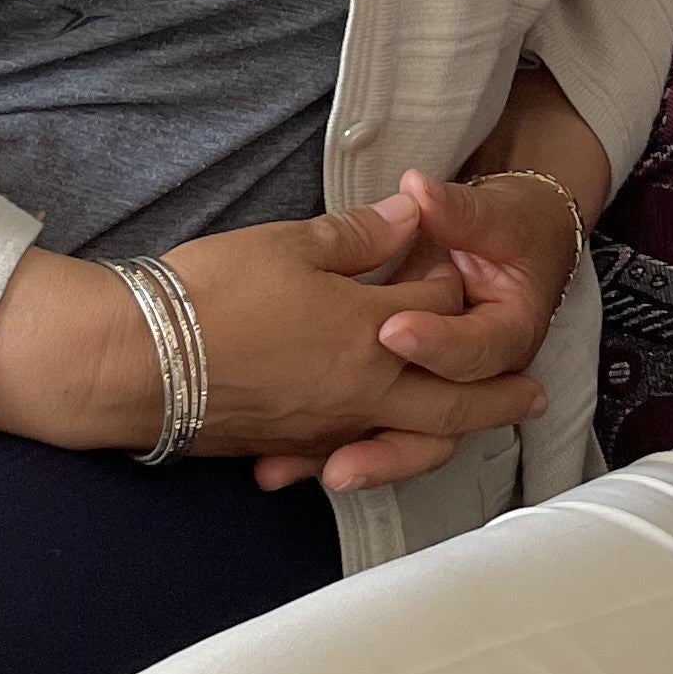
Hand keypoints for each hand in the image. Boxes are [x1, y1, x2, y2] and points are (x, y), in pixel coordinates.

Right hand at [168, 195, 547, 463]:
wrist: (138, 363)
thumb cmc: (213, 294)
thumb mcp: (292, 244)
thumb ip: (360, 235)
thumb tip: (410, 216)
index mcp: (370, 333)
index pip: (438, 309)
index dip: (452, 283)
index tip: (459, 263)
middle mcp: (361, 392)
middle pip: (451, 401)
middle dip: (498, 399)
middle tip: (534, 398)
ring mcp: (326, 428)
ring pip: (408, 441)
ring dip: (447, 436)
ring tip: (470, 432)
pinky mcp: (289, 448)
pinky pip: (351, 457)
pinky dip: (375, 453)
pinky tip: (373, 445)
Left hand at [253, 166, 580, 492]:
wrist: (527, 249)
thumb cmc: (512, 232)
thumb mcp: (490, 216)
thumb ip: (450, 211)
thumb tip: (417, 191)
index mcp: (506, 327)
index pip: (475, 349)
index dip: (435, 341)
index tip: (390, 329)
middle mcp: (475, 373)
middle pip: (437, 421)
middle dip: (389, 441)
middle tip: (341, 452)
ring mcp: (438, 390)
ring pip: (403, 441)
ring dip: (361, 459)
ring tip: (317, 471)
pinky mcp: (404, 398)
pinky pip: (368, 438)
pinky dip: (323, 455)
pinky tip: (274, 467)